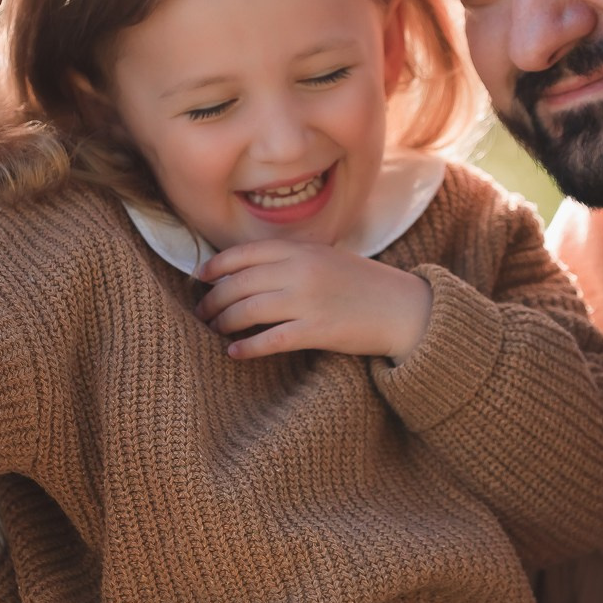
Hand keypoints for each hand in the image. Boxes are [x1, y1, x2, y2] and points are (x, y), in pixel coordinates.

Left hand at [194, 240, 433, 360]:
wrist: (403, 307)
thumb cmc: (362, 283)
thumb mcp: (325, 257)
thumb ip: (290, 259)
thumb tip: (246, 270)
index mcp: (300, 249)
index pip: (243, 254)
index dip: (215, 267)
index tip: (200, 278)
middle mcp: (300, 271)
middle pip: (239, 284)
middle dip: (214, 300)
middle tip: (202, 312)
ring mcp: (307, 301)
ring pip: (247, 311)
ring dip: (224, 323)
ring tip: (215, 330)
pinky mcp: (317, 331)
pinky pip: (270, 340)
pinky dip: (247, 348)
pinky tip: (234, 354)